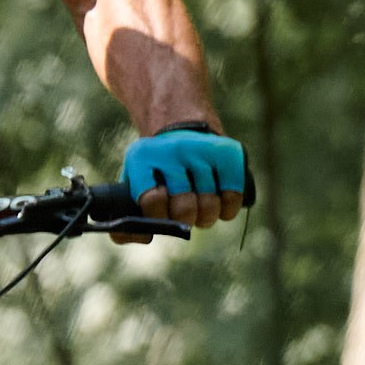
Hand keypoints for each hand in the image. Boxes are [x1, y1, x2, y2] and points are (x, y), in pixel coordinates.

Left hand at [124, 124, 248, 227]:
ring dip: (206, 217)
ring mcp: (202, 150)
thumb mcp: (135, 182)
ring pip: (210, 206)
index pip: (153, 200)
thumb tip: (145, 237)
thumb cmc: (157, 170)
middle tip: (184, 216)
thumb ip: (130, 216)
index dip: (159, 217)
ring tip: (201, 210)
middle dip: (185, 220)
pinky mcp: (228, 153)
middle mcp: (173, 149)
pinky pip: (233, 197)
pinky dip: (227, 209)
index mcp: (143, 157)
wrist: (183, 128)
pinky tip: (219, 202)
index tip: (162, 215)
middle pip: (185, 208)